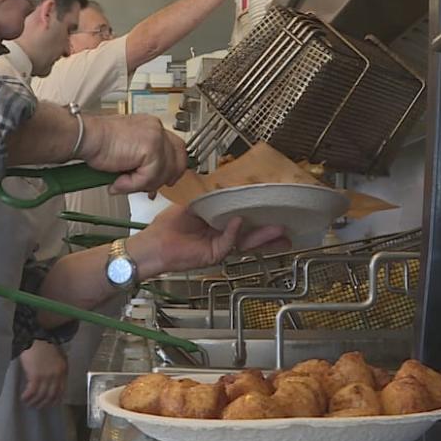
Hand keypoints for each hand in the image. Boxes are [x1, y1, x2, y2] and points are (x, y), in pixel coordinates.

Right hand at [19, 340, 67, 407]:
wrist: (35, 336)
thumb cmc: (43, 345)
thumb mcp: (57, 357)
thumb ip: (56, 369)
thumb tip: (51, 383)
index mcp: (63, 370)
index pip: (61, 390)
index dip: (55, 400)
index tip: (49, 404)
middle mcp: (57, 375)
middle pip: (51, 395)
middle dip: (44, 403)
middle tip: (37, 406)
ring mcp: (46, 376)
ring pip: (41, 395)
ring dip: (34, 402)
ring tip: (28, 403)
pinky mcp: (35, 376)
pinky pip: (32, 391)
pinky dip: (27, 397)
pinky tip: (23, 398)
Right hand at [78, 114, 187, 195]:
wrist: (86, 137)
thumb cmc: (97, 143)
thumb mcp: (127, 151)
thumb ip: (142, 162)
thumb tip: (151, 182)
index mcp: (151, 127)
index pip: (175, 147)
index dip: (173, 167)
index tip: (166, 180)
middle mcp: (156, 129)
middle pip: (178, 159)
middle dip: (165, 178)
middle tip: (149, 190)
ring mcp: (156, 138)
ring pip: (163, 173)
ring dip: (142, 184)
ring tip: (122, 182)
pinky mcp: (150, 149)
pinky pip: (149, 177)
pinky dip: (133, 184)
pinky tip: (119, 181)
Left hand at [127, 204, 289, 276]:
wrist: (153, 244)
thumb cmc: (168, 226)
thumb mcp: (194, 206)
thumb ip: (214, 199)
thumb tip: (231, 186)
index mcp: (219, 224)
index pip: (244, 220)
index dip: (259, 216)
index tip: (274, 207)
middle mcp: (222, 236)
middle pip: (251, 233)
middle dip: (269, 230)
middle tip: (286, 224)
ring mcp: (219, 246)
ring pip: (246, 241)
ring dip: (262, 235)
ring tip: (278, 228)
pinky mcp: (213, 254)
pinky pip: (228, 243)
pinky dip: (234, 233)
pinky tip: (238, 222)